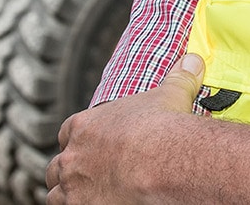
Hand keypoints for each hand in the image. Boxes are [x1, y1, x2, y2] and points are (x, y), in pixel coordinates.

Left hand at [45, 53, 206, 203]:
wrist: (163, 164)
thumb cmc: (162, 129)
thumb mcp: (171, 94)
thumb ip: (178, 77)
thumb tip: (193, 59)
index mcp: (85, 126)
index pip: (69, 132)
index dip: (80, 140)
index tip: (93, 145)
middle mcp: (72, 156)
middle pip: (59, 165)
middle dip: (72, 170)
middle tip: (91, 175)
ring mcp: (72, 186)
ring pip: (56, 194)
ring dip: (69, 194)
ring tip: (90, 195)